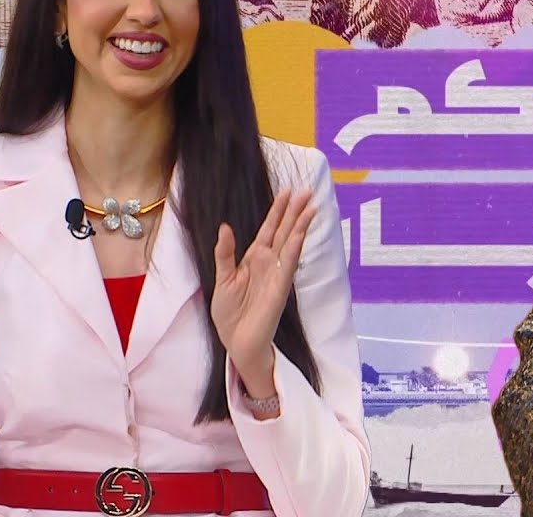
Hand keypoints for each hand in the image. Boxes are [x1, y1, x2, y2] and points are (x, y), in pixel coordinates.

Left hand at [211, 189, 316, 384]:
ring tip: (310, 206)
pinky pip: (287, 265)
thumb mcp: (222, 278)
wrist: (237, 341)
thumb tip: (225, 227)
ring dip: (300, 225)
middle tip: (307, 191)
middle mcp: (268, 263)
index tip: (288, 192)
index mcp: (254, 258)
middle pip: (284, 231)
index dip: (278, 210)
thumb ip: (225, 253)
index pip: (269, 229)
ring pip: (290, 244)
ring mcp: (276, 274)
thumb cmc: (229, 313)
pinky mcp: (280, 289)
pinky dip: (293, 248)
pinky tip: (299, 234)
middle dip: (294, 211)